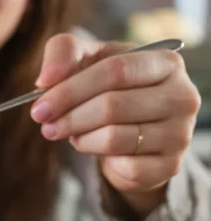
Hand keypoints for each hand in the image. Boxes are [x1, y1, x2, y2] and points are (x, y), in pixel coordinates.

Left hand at [30, 34, 200, 218]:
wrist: (134, 125)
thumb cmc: (108, 86)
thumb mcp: (87, 59)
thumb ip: (63, 53)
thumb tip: (45, 80)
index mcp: (164, 62)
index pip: (114, 71)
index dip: (71, 90)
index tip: (39, 108)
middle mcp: (181, 96)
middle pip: (112, 106)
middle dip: (70, 118)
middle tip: (46, 126)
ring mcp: (180, 133)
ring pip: (115, 138)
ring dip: (81, 139)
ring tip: (73, 134)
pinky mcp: (170, 164)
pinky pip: (126, 167)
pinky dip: (101, 160)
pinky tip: (97, 148)